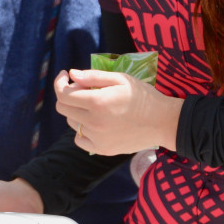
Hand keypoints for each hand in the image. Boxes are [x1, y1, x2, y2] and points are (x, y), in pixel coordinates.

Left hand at [54, 68, 181, 155]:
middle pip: (63, 109)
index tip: (65, 76)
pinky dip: (82, 131)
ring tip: (94, 106)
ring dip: (77, 112)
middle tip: (81, 90)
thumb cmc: (143, 96)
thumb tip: (71, 74)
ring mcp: (97, 138)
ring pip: (72, 123)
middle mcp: (94, 122)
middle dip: (68, 96)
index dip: (60, 83)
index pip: (63, 94)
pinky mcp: (103, 149)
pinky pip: (80, 139)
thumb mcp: (121, 79)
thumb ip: (93, 76)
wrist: (164, 122)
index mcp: (97, 102)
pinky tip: (95, 123)